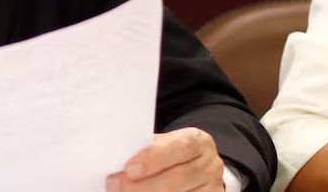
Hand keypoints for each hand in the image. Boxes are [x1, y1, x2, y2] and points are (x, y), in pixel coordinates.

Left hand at [107, 128, 224, 190]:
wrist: (195, 169)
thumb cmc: (171, 154)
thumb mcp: (163, 144)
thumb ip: (146, 148)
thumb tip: (116, 159)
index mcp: (199, 141)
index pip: (181, 146)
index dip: (154, 157)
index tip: (129, 168)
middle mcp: (210, 165)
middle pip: (177, 177)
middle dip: (143, 184)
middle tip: (115, 185)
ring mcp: (212, 188)